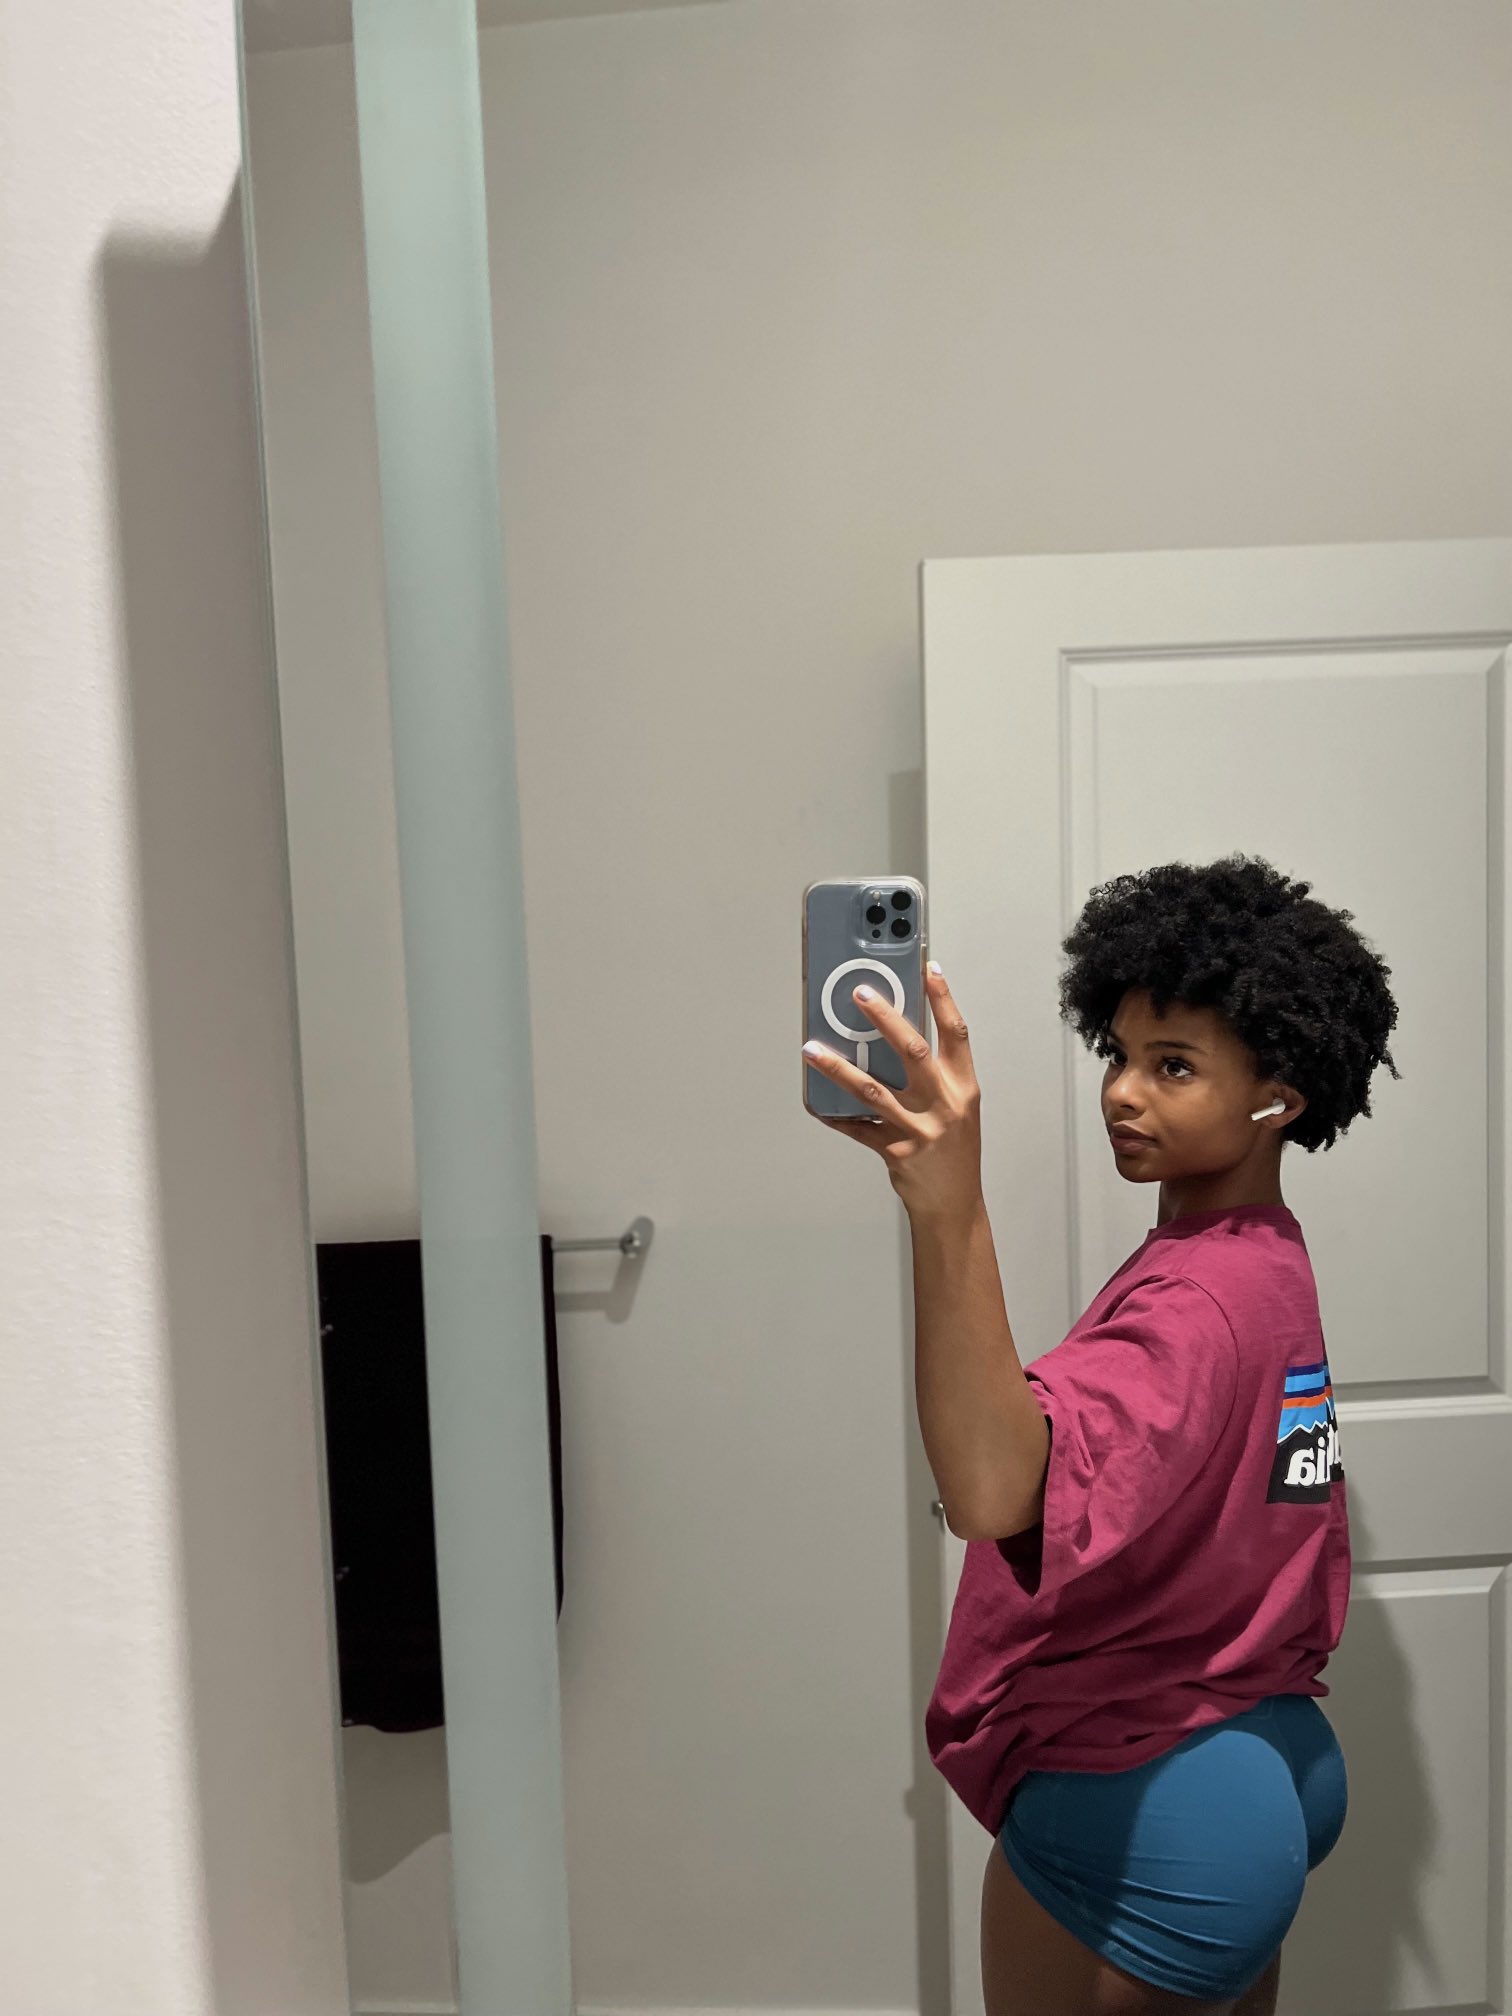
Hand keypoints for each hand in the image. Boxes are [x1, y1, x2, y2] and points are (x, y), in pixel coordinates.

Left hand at [803, 965, 982, 1223]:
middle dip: (884, 1017)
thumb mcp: (957, 1109)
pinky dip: (834, 1115)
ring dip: (838, 1067)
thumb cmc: (954, 1153)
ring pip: (872, 1089)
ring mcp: (920, 1128)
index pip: (957, 1034)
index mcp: (964, 1088)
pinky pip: (857, 1128)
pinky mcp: (896, 1150)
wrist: (954, 1204)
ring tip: (813, 1049)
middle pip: (913, 1051)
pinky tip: (817, 1104)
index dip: (944, 999)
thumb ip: (934, 1076)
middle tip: (860, 993)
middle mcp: (944, 1104)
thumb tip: (895, 1038)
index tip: (929, 969)